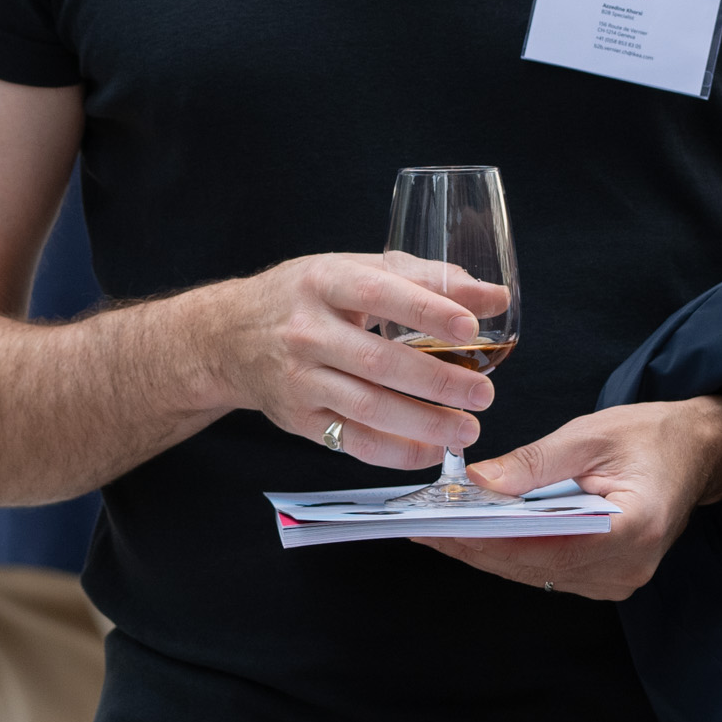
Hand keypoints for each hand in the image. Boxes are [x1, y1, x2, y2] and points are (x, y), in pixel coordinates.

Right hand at [199, 253, 509, 469]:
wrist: (228, 337)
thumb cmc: (304, 297)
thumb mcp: (353, 270)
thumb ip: (424, 280)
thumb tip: (494, 297)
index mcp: (323, 282)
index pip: (379, 293)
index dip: (427, 312)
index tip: (471, 329)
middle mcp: (306, 331)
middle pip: (377, 361)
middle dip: (436, 381)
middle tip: (483, 392)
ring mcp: (298, 379)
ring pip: (367, 408)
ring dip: (423, 423)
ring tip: (467, 428)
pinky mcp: (297, 419)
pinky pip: (352, 442)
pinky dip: (395, 451)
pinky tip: (430, 450)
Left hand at [416, 396, 721, 603]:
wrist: (697, 453)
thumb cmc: (650, 437)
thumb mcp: (590, 435)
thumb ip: (532, 464)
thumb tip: (475, 482)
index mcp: (633, 530)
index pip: (544, 546)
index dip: (485, 538)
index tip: (438, 525)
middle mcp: (626, 568)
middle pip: (532, 567)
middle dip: (473, 545)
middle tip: (421, 525)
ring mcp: (617, 582)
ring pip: (533, 573)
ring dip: (485, 551)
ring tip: (436, 527)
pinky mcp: (605, 579)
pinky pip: (546, 570)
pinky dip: (509, 552)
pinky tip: (475, 532)